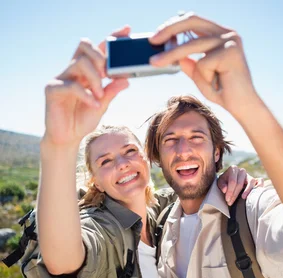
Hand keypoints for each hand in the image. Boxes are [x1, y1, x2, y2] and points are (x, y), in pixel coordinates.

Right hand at [43, 26, 130, 146]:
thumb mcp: (103, 105)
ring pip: (80, 64)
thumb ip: (112, 91)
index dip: (111, 38)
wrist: (67, 138)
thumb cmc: (83, 119)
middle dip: (100, 56)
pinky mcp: (52, 89)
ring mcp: (61, 78)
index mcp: (86, 72)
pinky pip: (72, 85)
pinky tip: (95, 105)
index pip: (98, 49)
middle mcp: (73, 71)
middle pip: (85, 46)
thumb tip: (126, 79)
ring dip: (95, 79)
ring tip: (100, 96)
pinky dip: (87, 96)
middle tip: (108, 73)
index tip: (126, 30)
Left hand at [149, 13, 258, 113]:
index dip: (173, 25)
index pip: (193, 20)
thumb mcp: (200, 73)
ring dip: (171, 55)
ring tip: (155, 62)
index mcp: (221, 34)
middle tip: (152, 40)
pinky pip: (202, 64)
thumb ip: (188, 61)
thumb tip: (170, 50)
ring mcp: (231, 42)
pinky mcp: (230, 53)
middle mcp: (228, 33)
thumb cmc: (223, 91)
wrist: (244, 107)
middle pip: (191, 21)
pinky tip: (217, 84)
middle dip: (168, 30)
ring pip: (192, 45)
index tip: (156, 36)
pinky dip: (204, 78)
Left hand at [217, 165, 264, 205]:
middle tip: (230, 202)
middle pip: (240, 183)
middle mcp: (242, 171)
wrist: (229, 181)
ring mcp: (249, 175)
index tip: (227, 199)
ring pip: (251, 181)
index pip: (233, 181)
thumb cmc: (225, 182)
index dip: (230, 191)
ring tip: (243, 198)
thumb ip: (221, 185)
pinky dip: (260, 186)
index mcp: (233, 169)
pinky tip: (255, 193)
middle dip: (235, 194)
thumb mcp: (220, 182)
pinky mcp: (256, 179)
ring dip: (247, 190)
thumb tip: (225, 190)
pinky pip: (260, 181)